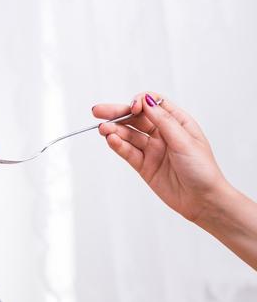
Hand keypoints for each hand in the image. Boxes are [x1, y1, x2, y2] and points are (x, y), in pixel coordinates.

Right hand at [93, 92, 228, 222]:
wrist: (202, 200)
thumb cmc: (202, 170)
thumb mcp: (185, 141)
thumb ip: (164, 121)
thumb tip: (148, 101)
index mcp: (177, 122)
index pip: (153, 104)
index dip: (139, 102)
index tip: (132, 108)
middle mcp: (163, 134)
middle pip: (135, 118)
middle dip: (117, 113)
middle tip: (98, 111)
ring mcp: (152, 150)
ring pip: (129, 135)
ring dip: (114, 130)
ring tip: (103, 129)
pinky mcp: (144, 165)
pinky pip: (128, 152)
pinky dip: (118, 145)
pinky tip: (111, 140)